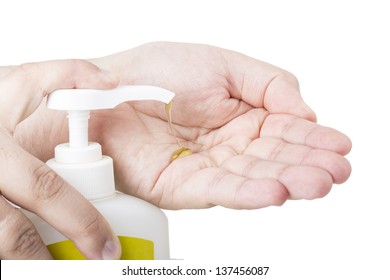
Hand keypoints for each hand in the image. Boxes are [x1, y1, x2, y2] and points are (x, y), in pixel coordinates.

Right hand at [0, 60, 120, 258]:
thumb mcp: (18, 82)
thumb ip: (67, 75)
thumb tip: (112, 82)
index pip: (44, 190)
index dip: (81, 222)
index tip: (107, 247)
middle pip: (12, 237)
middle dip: (47, 263)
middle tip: (82, 271)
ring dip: (25, 265)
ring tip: (55, 270)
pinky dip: (8, 256)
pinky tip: (25, 258)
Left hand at [89, 42, 351, 208]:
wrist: (106, 91)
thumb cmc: (156, 71)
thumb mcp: (222, 63)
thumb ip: (268, 84)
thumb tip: (304, 112)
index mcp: (240, 115)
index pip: (284, 130)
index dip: (312, 139)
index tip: (340, 146)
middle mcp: (228, 145)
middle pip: (274, 158)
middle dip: (307, 164)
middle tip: (337, 171)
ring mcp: (208, 167)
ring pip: (253, 177)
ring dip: (287, 180)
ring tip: (318, 182)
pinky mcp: (184, 186)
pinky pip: (220, 189)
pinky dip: (248, 192)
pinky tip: (276, 191)